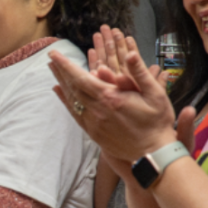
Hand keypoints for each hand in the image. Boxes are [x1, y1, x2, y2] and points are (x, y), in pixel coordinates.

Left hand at [49, 26, 178, 161]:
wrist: (154, 154)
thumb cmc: (157, 123)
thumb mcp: (155, 94)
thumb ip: (139, 73)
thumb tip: (128, 54)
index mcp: (110, 98)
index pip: (81, 77)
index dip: (66, 65)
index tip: (54, 54)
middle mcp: (97, 111)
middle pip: (72, 87)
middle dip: (61, 71)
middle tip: (51, 58)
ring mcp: (94, 124)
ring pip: (72, 100)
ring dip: (62, 84)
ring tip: (53, 71)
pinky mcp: (94, 133)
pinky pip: (75, 114)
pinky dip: (65, 101)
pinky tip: (60, 93)